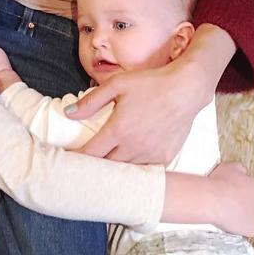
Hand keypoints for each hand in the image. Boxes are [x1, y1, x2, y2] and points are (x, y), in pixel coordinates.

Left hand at [68, 24, 233, 162]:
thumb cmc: (150, 84)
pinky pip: (145, 170)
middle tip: (84, 162)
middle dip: (94, 166)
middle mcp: (133, 148)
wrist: (186, 89)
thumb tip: (68, 114)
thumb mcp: (117, 84)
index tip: (67, 159)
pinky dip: (134, 168)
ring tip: (104, 163)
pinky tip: (129, 161)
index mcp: (118, 130)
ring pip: (125, 171)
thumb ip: (91, 101)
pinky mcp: (165, 158)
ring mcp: (151, 156)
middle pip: (106, 167)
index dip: (77, 158)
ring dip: (114, 169)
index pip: (90, 154)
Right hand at [207, 162, 253, 236]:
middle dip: (248, 203)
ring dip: (246, 215)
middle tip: (234, 202)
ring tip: (231, 213)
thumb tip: (243, 172)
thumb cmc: (220, 181)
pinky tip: (234, 224)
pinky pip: (251, 230)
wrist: (213, 199)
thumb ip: (240, 169)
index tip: (236, 191)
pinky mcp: (252, 229)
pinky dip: (244, 228)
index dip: (245, 191)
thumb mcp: (230, 166)